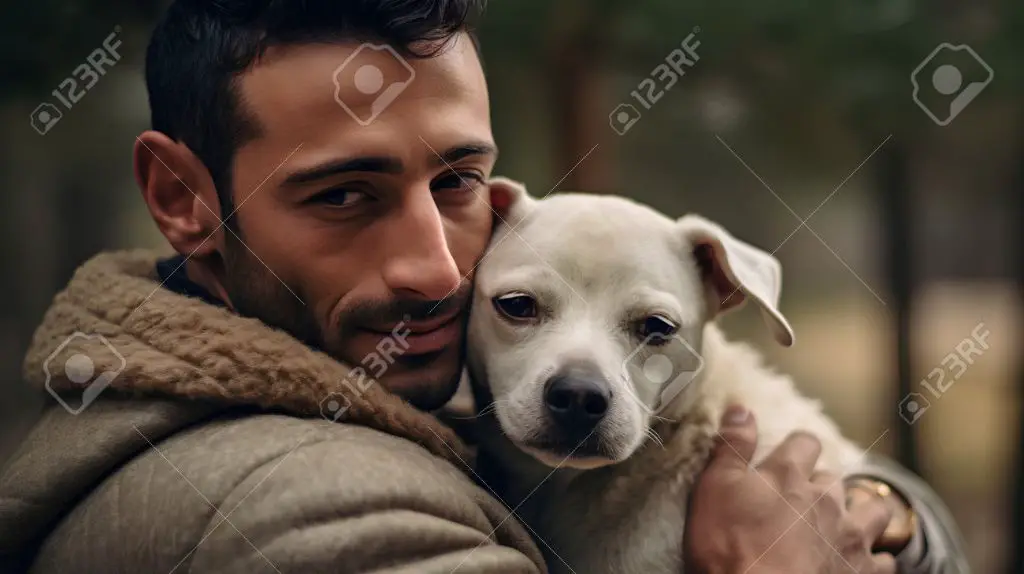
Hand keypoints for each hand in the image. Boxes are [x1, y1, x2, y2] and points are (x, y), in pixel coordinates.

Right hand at [683, 405, 896, 573]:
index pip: (804, 442)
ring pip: (873, 511)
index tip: (787, 456)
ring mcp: (849, 536)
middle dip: (821, 484)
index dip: (796, 447)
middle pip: (834, 478)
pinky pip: (884, 560)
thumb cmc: (731, 545)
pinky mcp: (862, 571)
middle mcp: (826, 499)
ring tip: (848, 520)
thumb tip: (741, 407)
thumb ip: (731, 445)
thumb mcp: (715, 487)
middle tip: (803, 498)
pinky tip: (863, 561)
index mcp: (789, 475)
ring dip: (864, 511)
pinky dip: (876, 558)